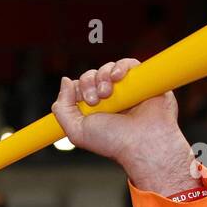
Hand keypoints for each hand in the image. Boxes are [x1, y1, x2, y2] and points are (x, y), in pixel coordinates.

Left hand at [51, 60, 195, 195]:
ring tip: (107, 93)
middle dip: (88, 84)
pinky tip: (117, 77)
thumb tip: (65, 81)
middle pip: (91, 75)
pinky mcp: (143, 81)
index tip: (85, 103)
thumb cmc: (113, 142)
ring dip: (102, 76)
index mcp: (94, 109)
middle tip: (95, 100)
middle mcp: (110, 98)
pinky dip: (120, 66)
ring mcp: (126, 89)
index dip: (78, 89)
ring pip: (107, 68)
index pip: (79, 87)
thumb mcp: (77, 131)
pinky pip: (129, 64)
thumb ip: (62, 109)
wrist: (143, 142)